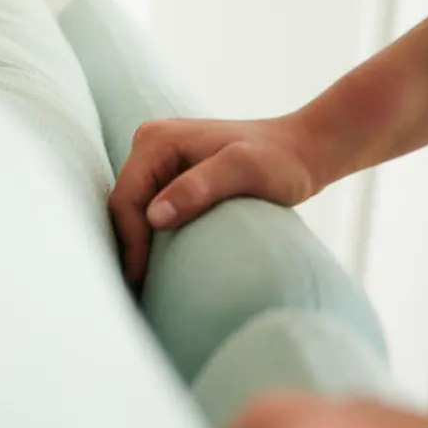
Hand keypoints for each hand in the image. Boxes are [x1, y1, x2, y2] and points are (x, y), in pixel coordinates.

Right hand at [108, 114, 320, 286]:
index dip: (130, 240)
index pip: (127, 197)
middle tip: (135, 287)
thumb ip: (200, 187)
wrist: (302, 151)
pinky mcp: (170, 175)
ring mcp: (159, 161)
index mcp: (156, 141)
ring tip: (141, 279)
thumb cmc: (280, 160)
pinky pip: (148, 208)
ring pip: (133, 209)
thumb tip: (155, 217)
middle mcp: (150, 146)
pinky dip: (149, 236)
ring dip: (136, 242)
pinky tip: (155, 260)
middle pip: (125, 204)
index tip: (140, 277)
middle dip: (127, 244)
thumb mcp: (245, 170)